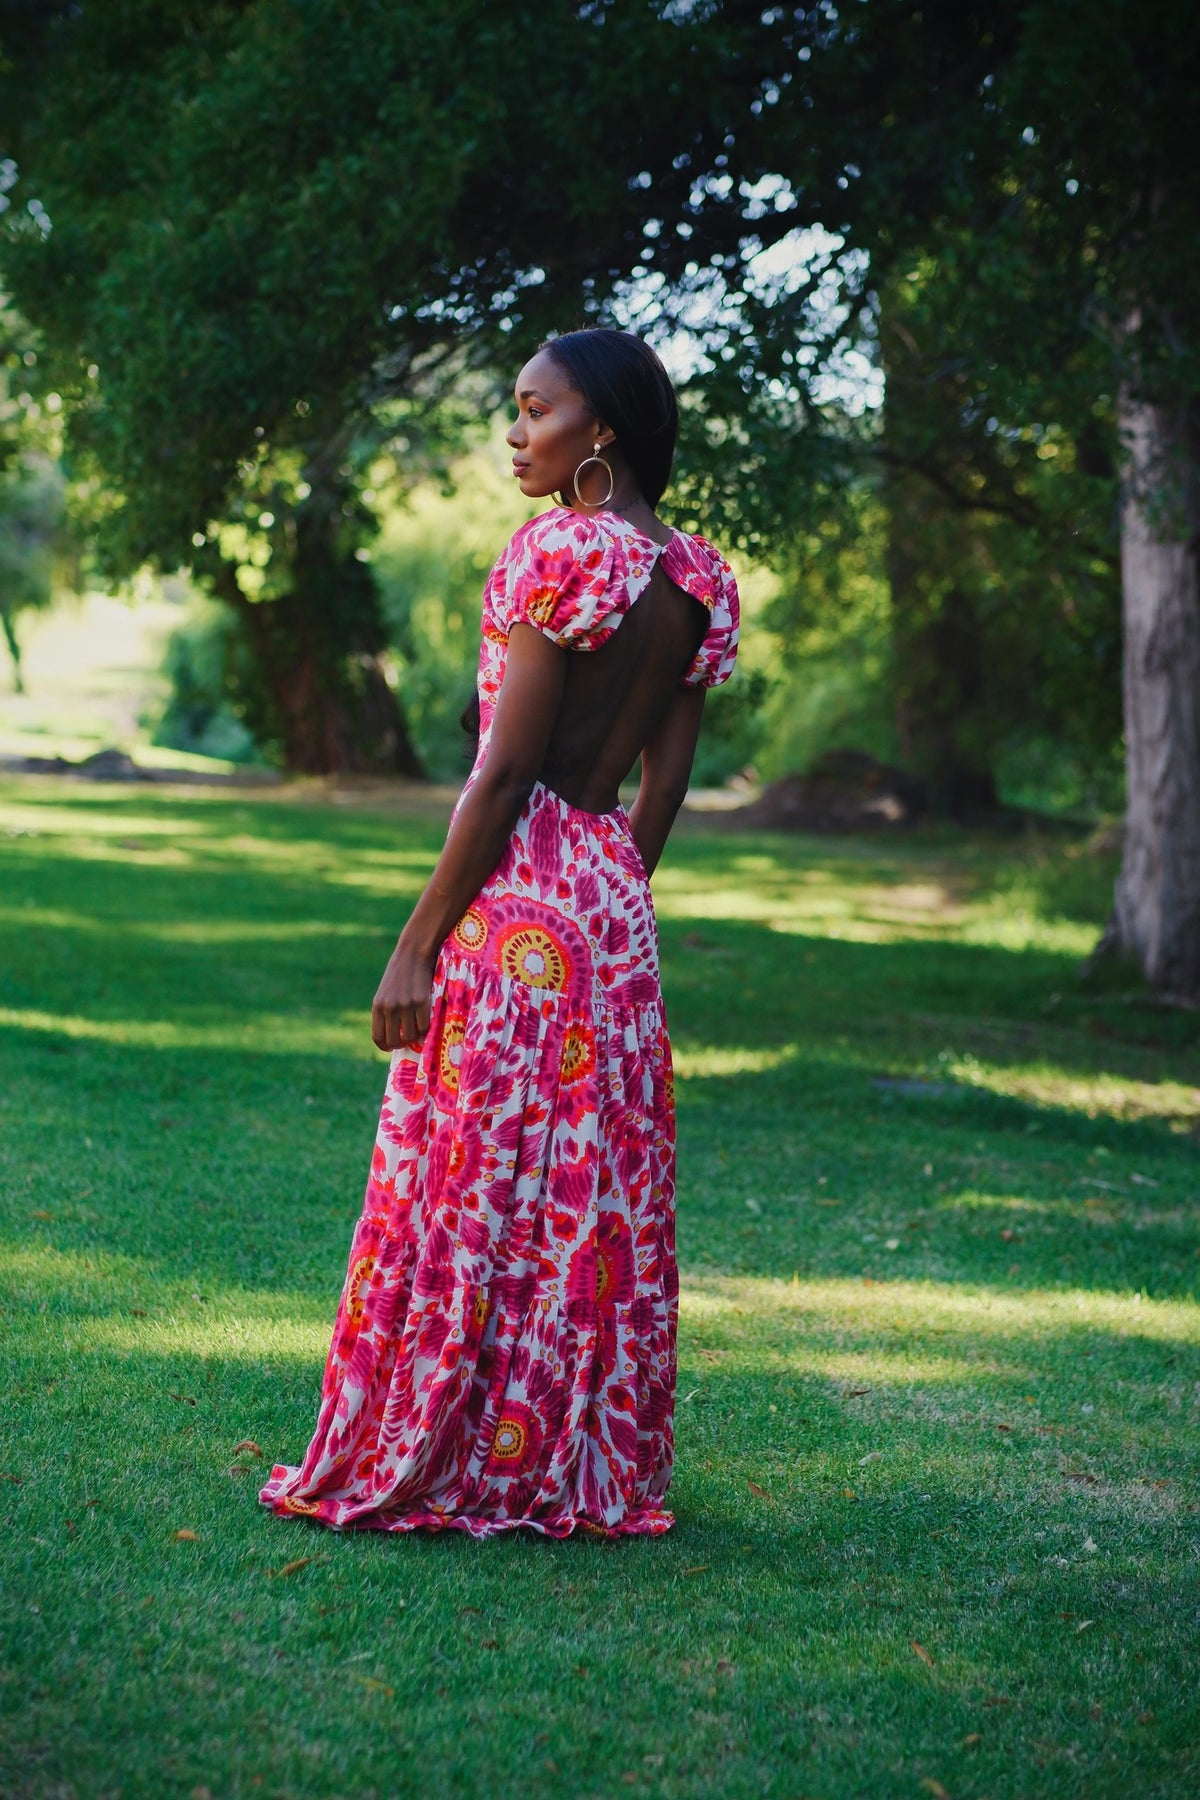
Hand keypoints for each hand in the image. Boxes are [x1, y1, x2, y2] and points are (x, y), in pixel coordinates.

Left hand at [371, 936, 434, 1051]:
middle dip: (402, 1044)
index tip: (392, 1047)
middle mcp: (389, 1008)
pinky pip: (424, 1026)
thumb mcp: (386, 991)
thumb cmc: (400, 971)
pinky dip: (426, 1029)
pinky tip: (427, 1022)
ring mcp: (405, 1005)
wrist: (414, 951)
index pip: (378, 1037)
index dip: (385, 1046)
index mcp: (378, 1006)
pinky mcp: (421, 1001)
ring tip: (418, 1029)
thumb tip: (394, 1034)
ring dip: (415, 1036)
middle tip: (408, 1040)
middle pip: (394, 1041)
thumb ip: (387, 1011)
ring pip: (410, 1036)